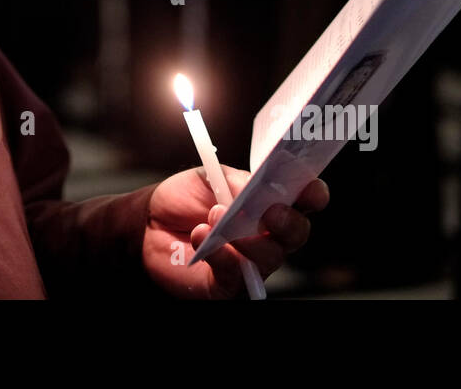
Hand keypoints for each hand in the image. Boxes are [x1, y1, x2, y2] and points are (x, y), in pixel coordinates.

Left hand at [142, 166, 328, 298]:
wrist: (148, 222)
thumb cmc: (184, 199)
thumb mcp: (209, 176)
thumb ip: (237, 181)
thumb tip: (257, 187)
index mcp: (269, 202)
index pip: (303, 201)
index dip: (312, 195)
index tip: (311, 190)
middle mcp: (266, 235)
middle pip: (296, 233)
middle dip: (289, 222)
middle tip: (270, 211)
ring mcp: (250, 261)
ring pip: (270, 257)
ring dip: (246, 236)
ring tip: (215, 216)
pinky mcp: (228, 284)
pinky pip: (236, 276)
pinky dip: (221, 254)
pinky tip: (201, 236)